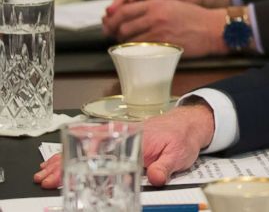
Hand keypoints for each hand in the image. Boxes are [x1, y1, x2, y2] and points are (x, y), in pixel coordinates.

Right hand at [33, 102, 214, 187]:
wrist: (190, 123)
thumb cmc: (183, 137)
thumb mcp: (178, 154)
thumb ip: (165, 166)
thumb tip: (155, 178)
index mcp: (133, 139)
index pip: (101, 152)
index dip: (80, 165)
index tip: (63, 175)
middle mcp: (122, 136)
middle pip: (86, 150)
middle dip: (63, 164)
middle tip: (45, 179)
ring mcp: (118, 138)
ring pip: (85, 148)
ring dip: (63, 160)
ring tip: (44, 173)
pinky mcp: (118, 141)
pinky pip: (92, 147)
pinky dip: (74, 154)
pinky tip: (60, 162)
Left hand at [102, 0, 228, 56]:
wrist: (211, 28)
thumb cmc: (194, 17)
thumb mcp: (172, 4)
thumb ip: (152, 7)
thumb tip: (131, 16)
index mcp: (156, 2)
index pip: (124, 10)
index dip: (112, 18)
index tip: (109, 23)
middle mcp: (154, 15)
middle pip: (123, 25)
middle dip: (116, 32)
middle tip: (116, 36)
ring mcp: (158, 30)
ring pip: (130, 38)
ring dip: (125, 42)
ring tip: (126, 44)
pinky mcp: (162, 43)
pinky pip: (141, 48)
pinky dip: (135, 50)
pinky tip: (137, 50)